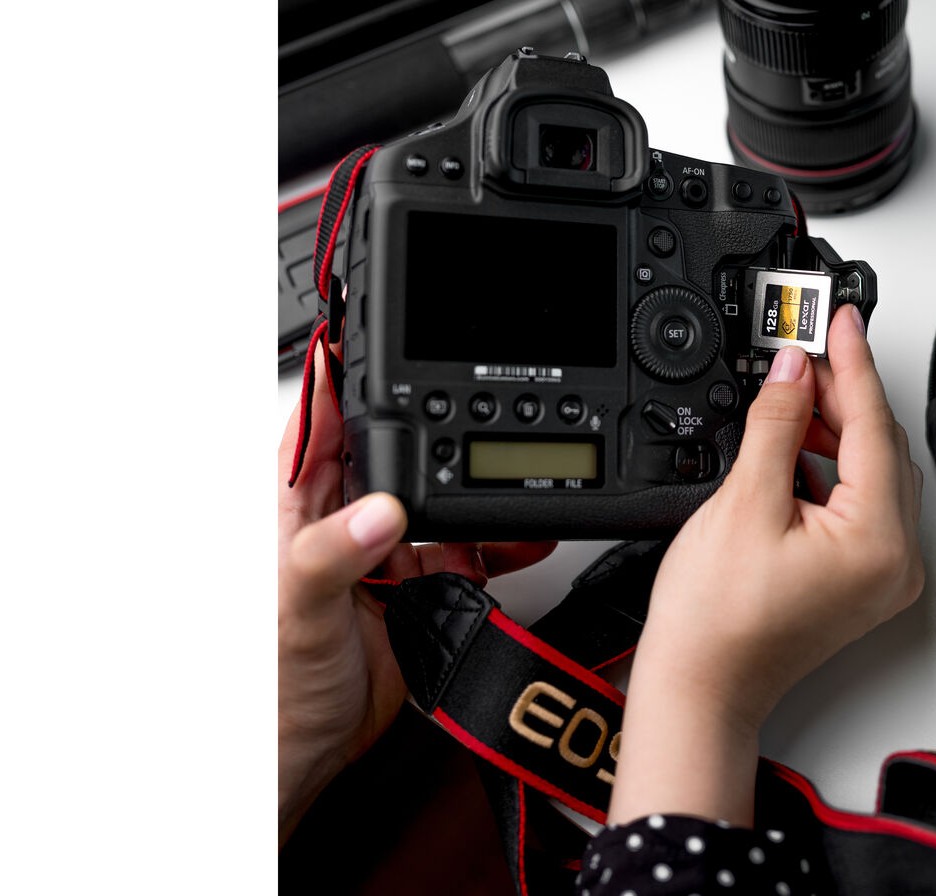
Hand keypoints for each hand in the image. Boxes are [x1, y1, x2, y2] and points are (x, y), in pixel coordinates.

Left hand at [278, 349, 554, 841]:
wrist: (309, 751)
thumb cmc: (272, 680)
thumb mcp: (296, 609)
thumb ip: (332, 555)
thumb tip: (380, 511)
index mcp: (298, 504)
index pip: (323, 417)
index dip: (349, 372)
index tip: (380, 328)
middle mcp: (344, 517)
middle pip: (397, 448)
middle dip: (438, 430)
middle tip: (478, 405)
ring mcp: (386, 549)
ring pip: (441, 496)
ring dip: (476, 490)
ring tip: (512, 480)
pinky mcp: (421, 583)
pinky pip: (467, 547)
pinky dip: (497, 542)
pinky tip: (519, 538)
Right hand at [608, 305, 923, 824]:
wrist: (701, 687)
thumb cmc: (715, 622)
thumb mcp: (742, 504)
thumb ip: (775, 427)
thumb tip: (792, 372)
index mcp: (877, 541)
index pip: (872, 426)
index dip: (852, 363)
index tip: (838, 317)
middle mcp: (894, 561)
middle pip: (878, 448)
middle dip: (839, 394)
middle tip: (801, 349)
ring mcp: (880, 574)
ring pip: (869, 474)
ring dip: (832, 430)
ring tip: (787, 395)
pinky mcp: (859, 580)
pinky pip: (858, 503)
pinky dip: (828, 468)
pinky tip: (793, 445)